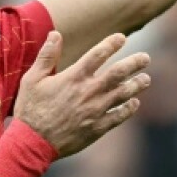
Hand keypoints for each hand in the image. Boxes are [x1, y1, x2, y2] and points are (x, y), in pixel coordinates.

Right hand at [14, 32, 149, 157]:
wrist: (33, 143)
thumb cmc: (30, 109)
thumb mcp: (32, 79)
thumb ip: (46, 56)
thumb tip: (55, 34)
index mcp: (74, 77)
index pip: (98, 54)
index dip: (112, 43)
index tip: (122, 38)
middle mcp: (89, 91)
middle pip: (119, 73)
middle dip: (135, 63)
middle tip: (145, 57)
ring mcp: (96, 111)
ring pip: (124, 94)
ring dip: (137, 85)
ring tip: (146, 79)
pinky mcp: (98, 128)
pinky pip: (119, 116)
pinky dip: (129, 108)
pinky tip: (134, 103)